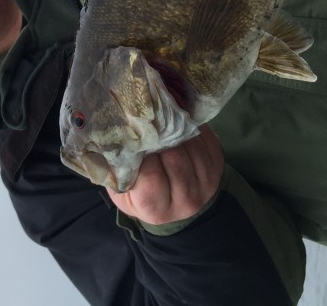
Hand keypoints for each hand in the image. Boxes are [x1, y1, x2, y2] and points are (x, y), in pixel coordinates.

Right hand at [107, 125, 223, 224]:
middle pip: (175, 157)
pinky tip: (178, 123)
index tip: (133, 136)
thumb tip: (109, 139)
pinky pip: (205, 138)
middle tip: (148, 119)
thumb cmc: (142, 194)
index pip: (151, 177)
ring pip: (191, 144)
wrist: (176, 203)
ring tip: (162, 119)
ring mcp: (206, 182)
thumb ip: (116, 170)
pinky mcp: (217, 164)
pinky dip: (190, 125)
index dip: (141, 153)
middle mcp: (186, 199)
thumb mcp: (122, 190)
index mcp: (156, 208)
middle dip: (160, 135)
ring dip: (176, 127)